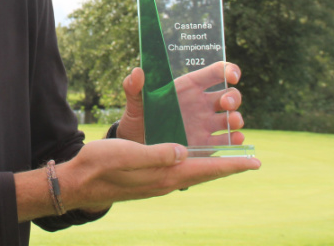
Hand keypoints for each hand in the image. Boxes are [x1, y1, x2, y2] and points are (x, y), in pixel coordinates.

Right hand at [59, 137, 259, 211]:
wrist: (77, 182)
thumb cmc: (99, 166)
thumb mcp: (127, 154)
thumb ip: (156, 154)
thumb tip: (182, 150)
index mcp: (164, 175)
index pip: (206, 169)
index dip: (232, 165)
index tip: (256, 163)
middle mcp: (165, 181)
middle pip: (205, 173)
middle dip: (229, 166)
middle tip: (252, 162)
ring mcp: (157, 182)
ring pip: (194, 172)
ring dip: (214, 165)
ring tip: (230, 158)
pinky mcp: (148, 179)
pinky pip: (181, 172)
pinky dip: (196, 164)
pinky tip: (193, 158)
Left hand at [116, 62, 244, 146]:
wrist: (137, 146)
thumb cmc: (138, 118)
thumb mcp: (134, 102)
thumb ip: (133, 87)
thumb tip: (137, 71)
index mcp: (189, 86)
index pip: (216, 72)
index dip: (229, 70)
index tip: (233, 76)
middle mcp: (202, 103)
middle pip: (230, 95)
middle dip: (234, 98)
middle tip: (226, 104)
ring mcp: (207, 124)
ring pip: (232, 118)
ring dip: (236, 119)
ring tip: (232, 122)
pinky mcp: (207, 144)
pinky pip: (226, 141)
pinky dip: (235, 140)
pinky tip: (234, 140)